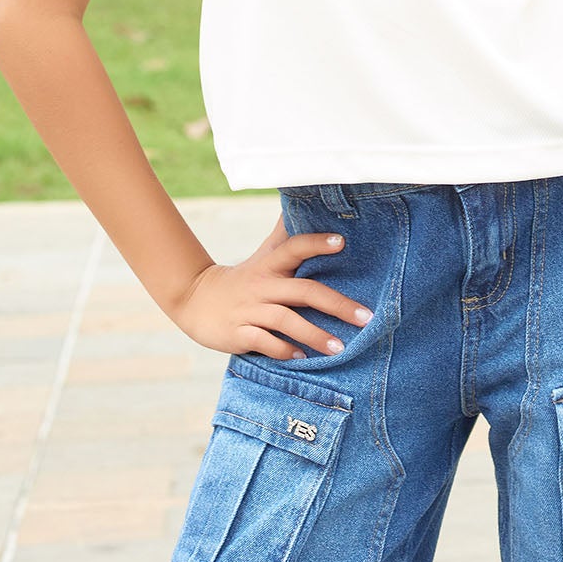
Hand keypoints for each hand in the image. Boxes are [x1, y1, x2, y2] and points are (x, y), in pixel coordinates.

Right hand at [167, 214, 373, 359]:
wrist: (196, 300)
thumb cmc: (244, 277)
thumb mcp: (264, 254)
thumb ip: (287, 236)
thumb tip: (303, 204)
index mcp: (270, 264)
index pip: (294, 247)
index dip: (316, 243)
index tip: (342, 242)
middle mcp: (262, 285)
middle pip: (302, 290)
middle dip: (336, 304)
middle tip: (366, 318)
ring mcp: (250, 310)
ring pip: (286, 320)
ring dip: (314, 334)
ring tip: (340, 348)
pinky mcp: (238, 333)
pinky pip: (264, 342)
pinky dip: (284, 350)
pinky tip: (302, 357)